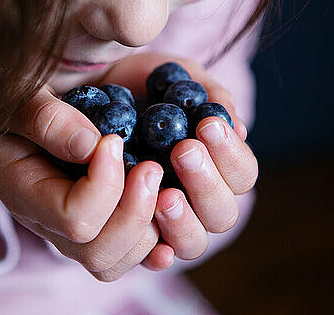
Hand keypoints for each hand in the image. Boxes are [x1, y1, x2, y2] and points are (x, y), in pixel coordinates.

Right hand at [0, 84, 165, 281]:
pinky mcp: (108, 221)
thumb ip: (45, 118)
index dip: (105, 185)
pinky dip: (168, 235)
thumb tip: (90, 146)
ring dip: (157, 227)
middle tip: (152, 167)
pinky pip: (140, 254)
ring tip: (166, 183)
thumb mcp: (20, 93)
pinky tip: (174, 205)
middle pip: (99, 254)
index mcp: (25, 192)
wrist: (35, 97)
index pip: (73, 219)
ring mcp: (82, 228)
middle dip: (136, 212)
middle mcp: (52, 222)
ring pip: (123, 260)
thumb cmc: (20, 94)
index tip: (114, 140)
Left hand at [100, 53, 257, 261]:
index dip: (231, 157)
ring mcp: (162, 218)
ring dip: (184, 221)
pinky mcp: (127, 232)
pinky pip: (147, 258)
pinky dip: (156, 255)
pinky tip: (156, 248)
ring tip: (164, 194)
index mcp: (213, 162)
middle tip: (184, 151)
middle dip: (207, 185)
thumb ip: (210, 93)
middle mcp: (194, 196)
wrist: (91, 89)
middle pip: (223, 215)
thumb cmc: (140, 84)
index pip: (242, 175)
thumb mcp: (175, 75)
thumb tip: (238, 126)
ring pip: (193, 243)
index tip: (206, 127)